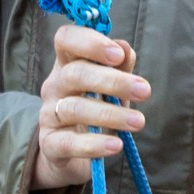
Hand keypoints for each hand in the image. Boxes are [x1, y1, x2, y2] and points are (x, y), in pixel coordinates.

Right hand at [32, 21, 149, 188]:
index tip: (118, 54)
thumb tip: (125, 47)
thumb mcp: (111, 89)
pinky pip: (68, 143)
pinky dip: (94, 144)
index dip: (89, 42)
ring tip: (138, 122)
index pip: (66, 39)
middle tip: (144, 91)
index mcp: (68, 64)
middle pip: (75, 74)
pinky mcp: (50, 145)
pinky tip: (116, 145)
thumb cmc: (96, 113)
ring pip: (75, 108)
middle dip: (112, 81)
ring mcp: (49, 115)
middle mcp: (54, 86)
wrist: (72, 154)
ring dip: (110, 114)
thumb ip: (119, 68)